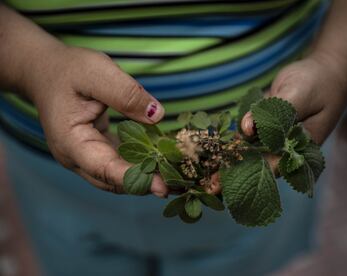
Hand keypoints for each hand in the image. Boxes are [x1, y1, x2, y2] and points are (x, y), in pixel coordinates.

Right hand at [23, 46, 168, 196]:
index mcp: (71, 142)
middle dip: (147, 184)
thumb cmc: (68, 70)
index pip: (106, 169)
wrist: (47, 72)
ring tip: (179, 177)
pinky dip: (141, 165)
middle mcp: (77, 158)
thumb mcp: (97, 72)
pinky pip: (120, 165)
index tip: (164, 186)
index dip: (136, 179)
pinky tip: (164, 162)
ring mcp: (86, 157)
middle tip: (181, 183)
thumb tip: (157, 116)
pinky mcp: (97, 152)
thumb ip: (126, 94)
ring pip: (119, 177)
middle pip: (114, 181)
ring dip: (147, 178)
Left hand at [208, 55, 346, 194]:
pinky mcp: (266, 127)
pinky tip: (212, 151)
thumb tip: (245, 129)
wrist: (326, 72)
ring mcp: (275, 139)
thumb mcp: (300, 94)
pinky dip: (230, 143)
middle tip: (205, 186)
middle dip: (230, 176)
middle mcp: (286, 149)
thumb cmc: (318, 84)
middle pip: (255, 166)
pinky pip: (246, 136)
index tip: (219, 186)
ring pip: (248, 153)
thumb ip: (273, 113)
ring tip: (203, 176)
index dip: (243, 177)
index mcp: (299, 150)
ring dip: (227, 162)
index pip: (269, 168)